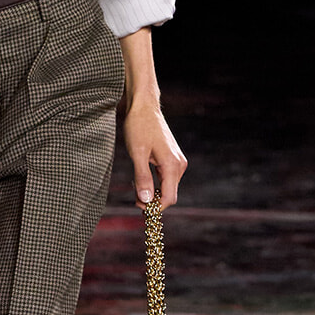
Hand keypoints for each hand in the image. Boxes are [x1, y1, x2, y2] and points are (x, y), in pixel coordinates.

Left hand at [118, 25, 186, 208]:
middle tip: (135, 200)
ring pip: (167, 186)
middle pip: (169, 194)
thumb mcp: (137, 153)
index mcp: (172, 165)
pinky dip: (155, 183)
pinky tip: (141, 178)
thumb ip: (142, 178)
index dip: (155, 208)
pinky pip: (166, 178)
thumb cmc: (138, 127)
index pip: (169, 197)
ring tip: (135, 186)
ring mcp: (177, 161)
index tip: (139, 208)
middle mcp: (179, 164)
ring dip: (153, 192)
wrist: (143, 107)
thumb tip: (146, 200)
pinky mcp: (172, 158)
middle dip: (154, 201)